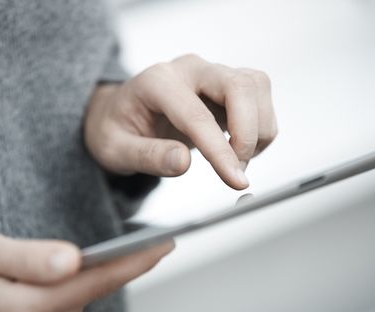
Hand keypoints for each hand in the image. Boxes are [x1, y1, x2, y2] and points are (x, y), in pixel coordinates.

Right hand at [0, 232, 173, 311]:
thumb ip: (28, 258)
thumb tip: (72, 259)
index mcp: (22, 310)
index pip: (94, 281)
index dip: (134, 262)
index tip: (165, 243)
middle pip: (86, 294)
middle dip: (97, 267)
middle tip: (98, 242)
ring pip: (74, 306)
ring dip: (70, 283)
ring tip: (41, 268)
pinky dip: (59, 298)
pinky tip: (38, 287)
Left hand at [84, 54, 277, 189]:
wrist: (119, 114)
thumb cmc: (114, 128)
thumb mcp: (115, 150)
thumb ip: (147, 156)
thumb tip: (182, 163)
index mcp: (157, 82)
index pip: (197, 115)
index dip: (220, 150)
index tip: (235, 179)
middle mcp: (187, 70)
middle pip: (239, 86)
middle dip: (248, 132)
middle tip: (237, 170)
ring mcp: (209, 74)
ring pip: (256, 87)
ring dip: (259, 128)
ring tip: (237, 160)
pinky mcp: (225, 86)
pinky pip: (258, 97)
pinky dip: (260, 127)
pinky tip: (239, 148)